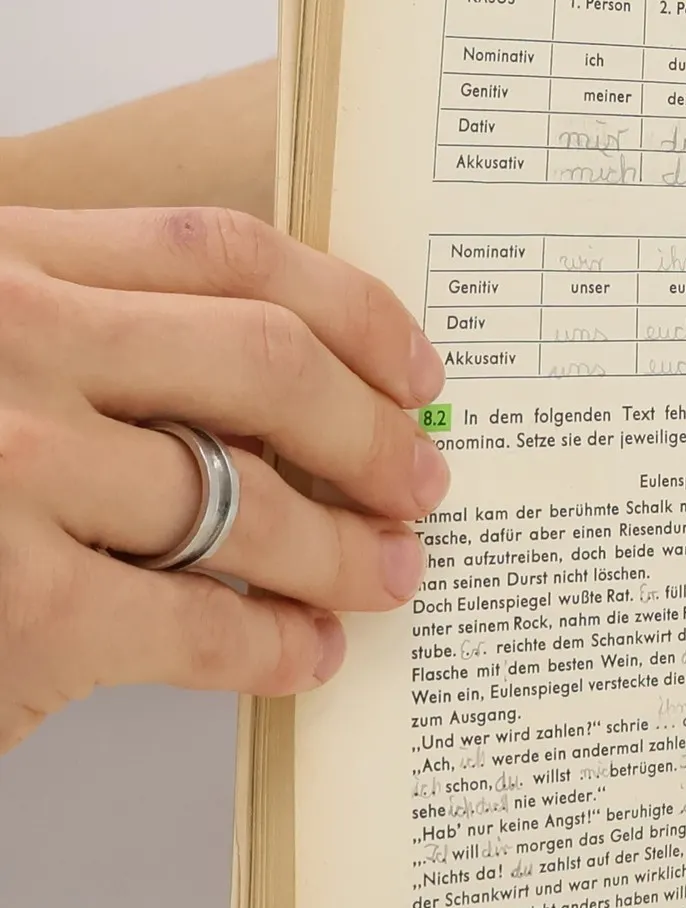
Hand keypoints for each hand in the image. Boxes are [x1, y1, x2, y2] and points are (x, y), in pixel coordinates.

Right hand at [0, 206, 447, 753]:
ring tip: (388, 574)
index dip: (348, 307)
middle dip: (371, 432)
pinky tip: (304, 656)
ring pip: (248, 500)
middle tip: (422, 479)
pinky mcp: (19, 607)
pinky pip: (197, 623)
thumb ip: (76, 334)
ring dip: (343, 548)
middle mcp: (7, 341)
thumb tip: (271, 389)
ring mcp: (7, 470)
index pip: (220, 251)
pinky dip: (272, 646)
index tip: (411, 363)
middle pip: (266, 365)